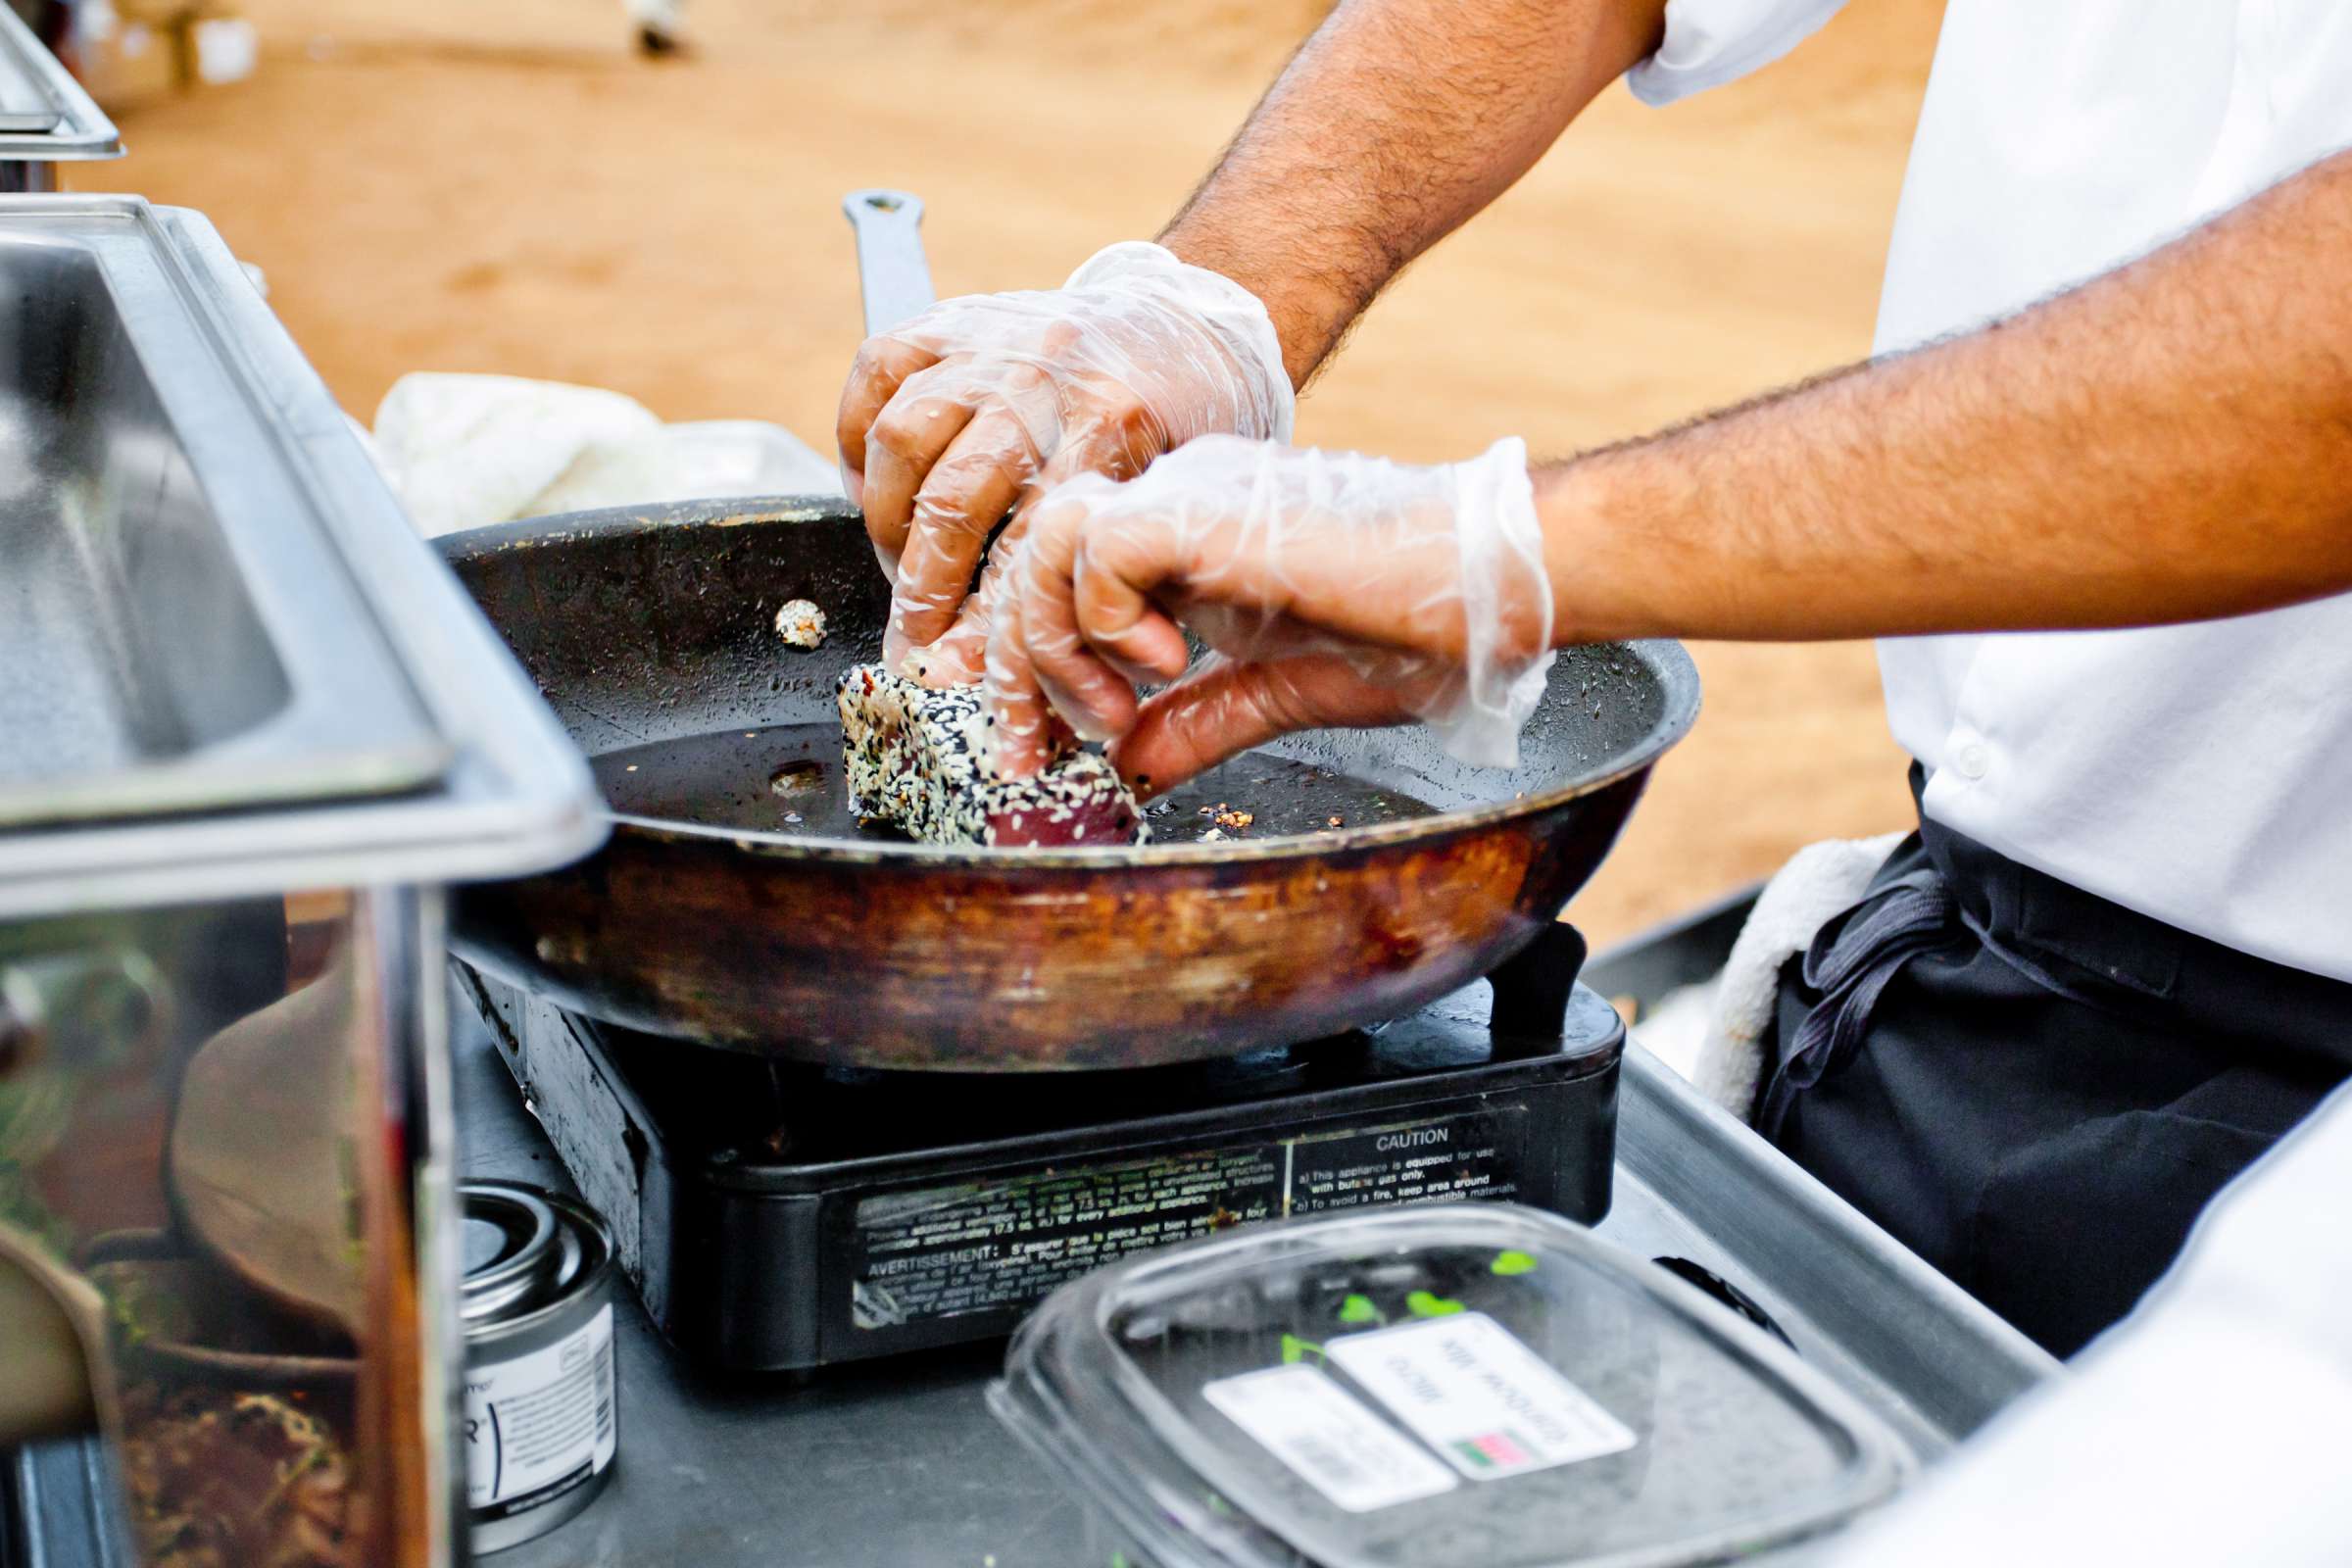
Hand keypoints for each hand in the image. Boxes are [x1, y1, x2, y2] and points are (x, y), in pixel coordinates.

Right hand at [836, 242, 1294, 680]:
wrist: (1179, 325)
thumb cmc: (1175, 430)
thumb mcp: (1162, 502)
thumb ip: (1093, 572)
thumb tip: (1009, 671)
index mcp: (1113, 422)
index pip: (1025, 545)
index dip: (980, 619)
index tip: (951, 667)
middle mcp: (1047, 374)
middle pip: (954, 498)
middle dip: (921, 586)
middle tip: (914, 637)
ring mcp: (995, 339)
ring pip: (902, 438)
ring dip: (884, 518)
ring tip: (897, 567)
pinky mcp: (955, 317)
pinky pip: (878, 372)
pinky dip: (857, 437)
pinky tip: (872, 488)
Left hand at [983, 435, 1554, 791]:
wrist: (1489, 589)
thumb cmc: (1414, 628)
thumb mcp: (1280, 692)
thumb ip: (1199, 722)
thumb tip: (1128, 767)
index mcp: (1186, 540)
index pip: (1059, 581)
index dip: (1029, 667)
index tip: (1033, 753)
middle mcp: (1174, 504)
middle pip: (1031, 559)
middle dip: (1015, 671)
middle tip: (1034, 755)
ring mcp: (1187, 496)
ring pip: (1046, 540)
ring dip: (1055, 641)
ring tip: (1112, 711)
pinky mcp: (1206, 508)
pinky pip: (1099, 545)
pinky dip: (1106, 618)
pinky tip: (1166, 666)